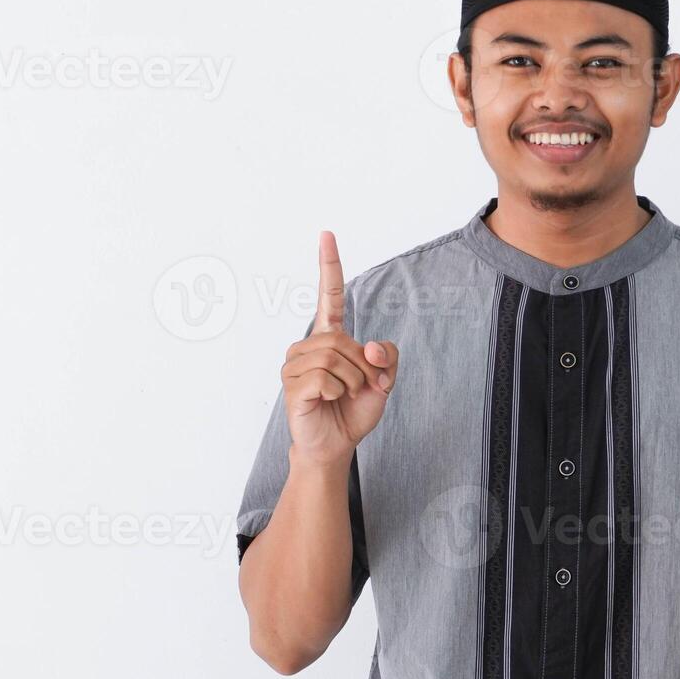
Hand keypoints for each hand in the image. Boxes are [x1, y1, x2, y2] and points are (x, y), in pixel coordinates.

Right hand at [280, 231, 398, 468]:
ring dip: (354, 380)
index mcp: (329, 338)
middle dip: (365, 366)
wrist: (338, 444)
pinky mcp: (292, 386)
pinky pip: (325, 378)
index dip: (328, 265)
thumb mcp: (384, 379)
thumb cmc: (354, 408)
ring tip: (347, 394)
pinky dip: (339, 392)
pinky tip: (330, 400)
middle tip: (365, 386)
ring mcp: (295, 365)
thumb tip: (368, 345)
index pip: (327, 295)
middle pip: (344, 340)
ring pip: (335, 358)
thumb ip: (387, 356)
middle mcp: (307, 346)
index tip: (326, 235)